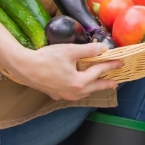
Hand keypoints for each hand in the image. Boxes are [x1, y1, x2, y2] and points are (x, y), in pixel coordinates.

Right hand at [6, 43, 121, 100]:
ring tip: (101, 84)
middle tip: (116, 82)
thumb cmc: (46, 58)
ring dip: (94, 87)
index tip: (120, 62)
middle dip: (106, 83)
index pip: (99, 72)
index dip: (110, 66)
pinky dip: (82, 89)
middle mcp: (73, 92)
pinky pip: (74, 93)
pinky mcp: (56, 94)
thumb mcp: (70, 51)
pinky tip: (82, 86)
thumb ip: (89, 50)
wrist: (24, 67)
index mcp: (79, 82)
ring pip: (84, 92)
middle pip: (94, 87)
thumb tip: (104, 49)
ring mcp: (64, 95)